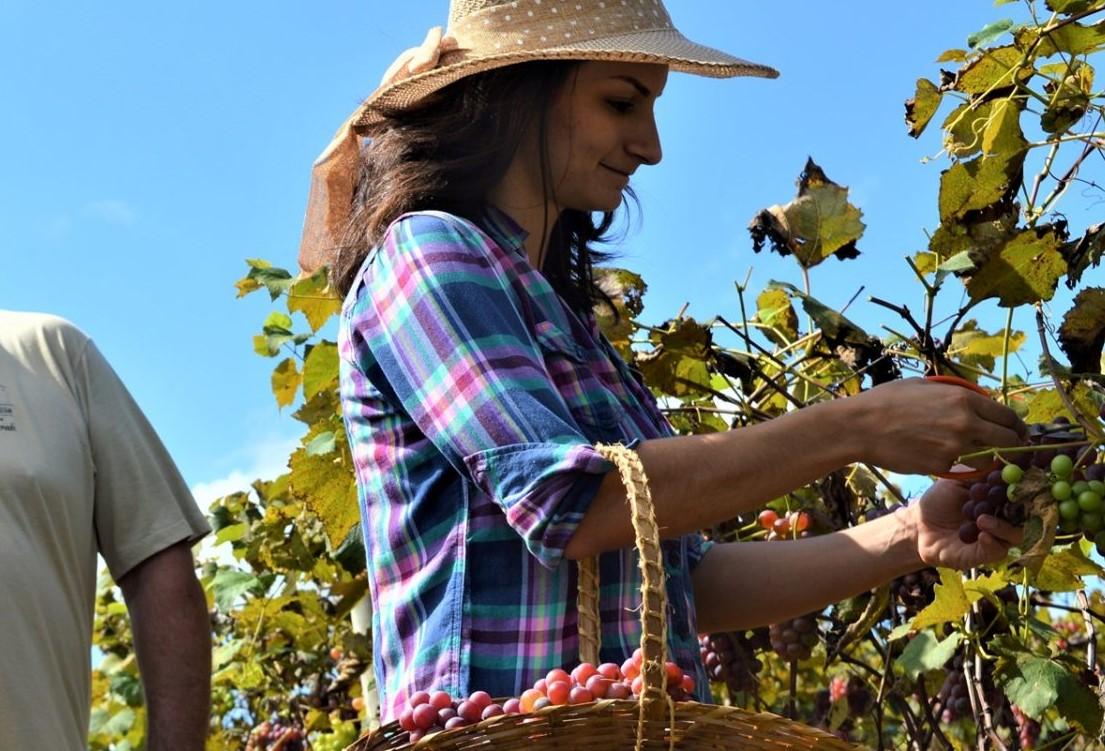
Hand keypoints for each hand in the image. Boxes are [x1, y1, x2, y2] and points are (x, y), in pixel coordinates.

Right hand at [849, 378, 1025, 475]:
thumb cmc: (886, 400)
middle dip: (1012, 445)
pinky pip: (959, 467)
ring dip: (986, 458)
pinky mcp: (941, 466)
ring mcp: (954, 448)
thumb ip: (953, 393)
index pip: (1007, 416)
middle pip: (1007, 440)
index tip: (1018, 431)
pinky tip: (938, 457)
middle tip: (1010, 449)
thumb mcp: (923, 385)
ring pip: (987, 459)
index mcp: (964, 400)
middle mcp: (966, 424)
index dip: (1017, 425)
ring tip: (972, 454)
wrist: (860, 427)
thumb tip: (970, 399)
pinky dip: (955, 464)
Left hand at [909, 480, 1023, 568]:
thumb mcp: (959, 478)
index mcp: (1001, 498)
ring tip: (982, 519)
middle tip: (1007, 500)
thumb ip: (981, 469)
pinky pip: (997, 551)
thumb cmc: (940, 499)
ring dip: (1002, 527)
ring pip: (1015, 535)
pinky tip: (982, 535)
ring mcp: (997, 538)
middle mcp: (1005, 518)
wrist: (918, 524)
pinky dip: (992, 543)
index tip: (1020, 479)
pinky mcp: (985, 555)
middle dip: (1020, 508)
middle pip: (1027, 516)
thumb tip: (1005, 455)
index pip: (1023, 493)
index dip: (1024, 486)